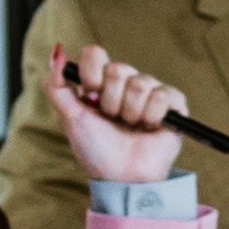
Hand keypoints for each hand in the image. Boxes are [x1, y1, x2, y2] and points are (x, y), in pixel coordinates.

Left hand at [49, 44, 185, 183]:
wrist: (121, 177)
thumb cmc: (95, 150)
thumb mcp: (68, 117)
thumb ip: (55, 85)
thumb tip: (56, 52)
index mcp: (100, 83)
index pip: (95, 54)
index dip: (91, 73)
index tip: (90, 98)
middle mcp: (126, 83)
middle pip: (118, 69)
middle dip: (110, 101)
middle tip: (112, 119)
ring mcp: (150, 92)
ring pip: (140, 82)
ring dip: (130, 112)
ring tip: (130, 127)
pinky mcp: (173, 104)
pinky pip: (163, 94)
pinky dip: (152, 115)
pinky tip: (149, 128)